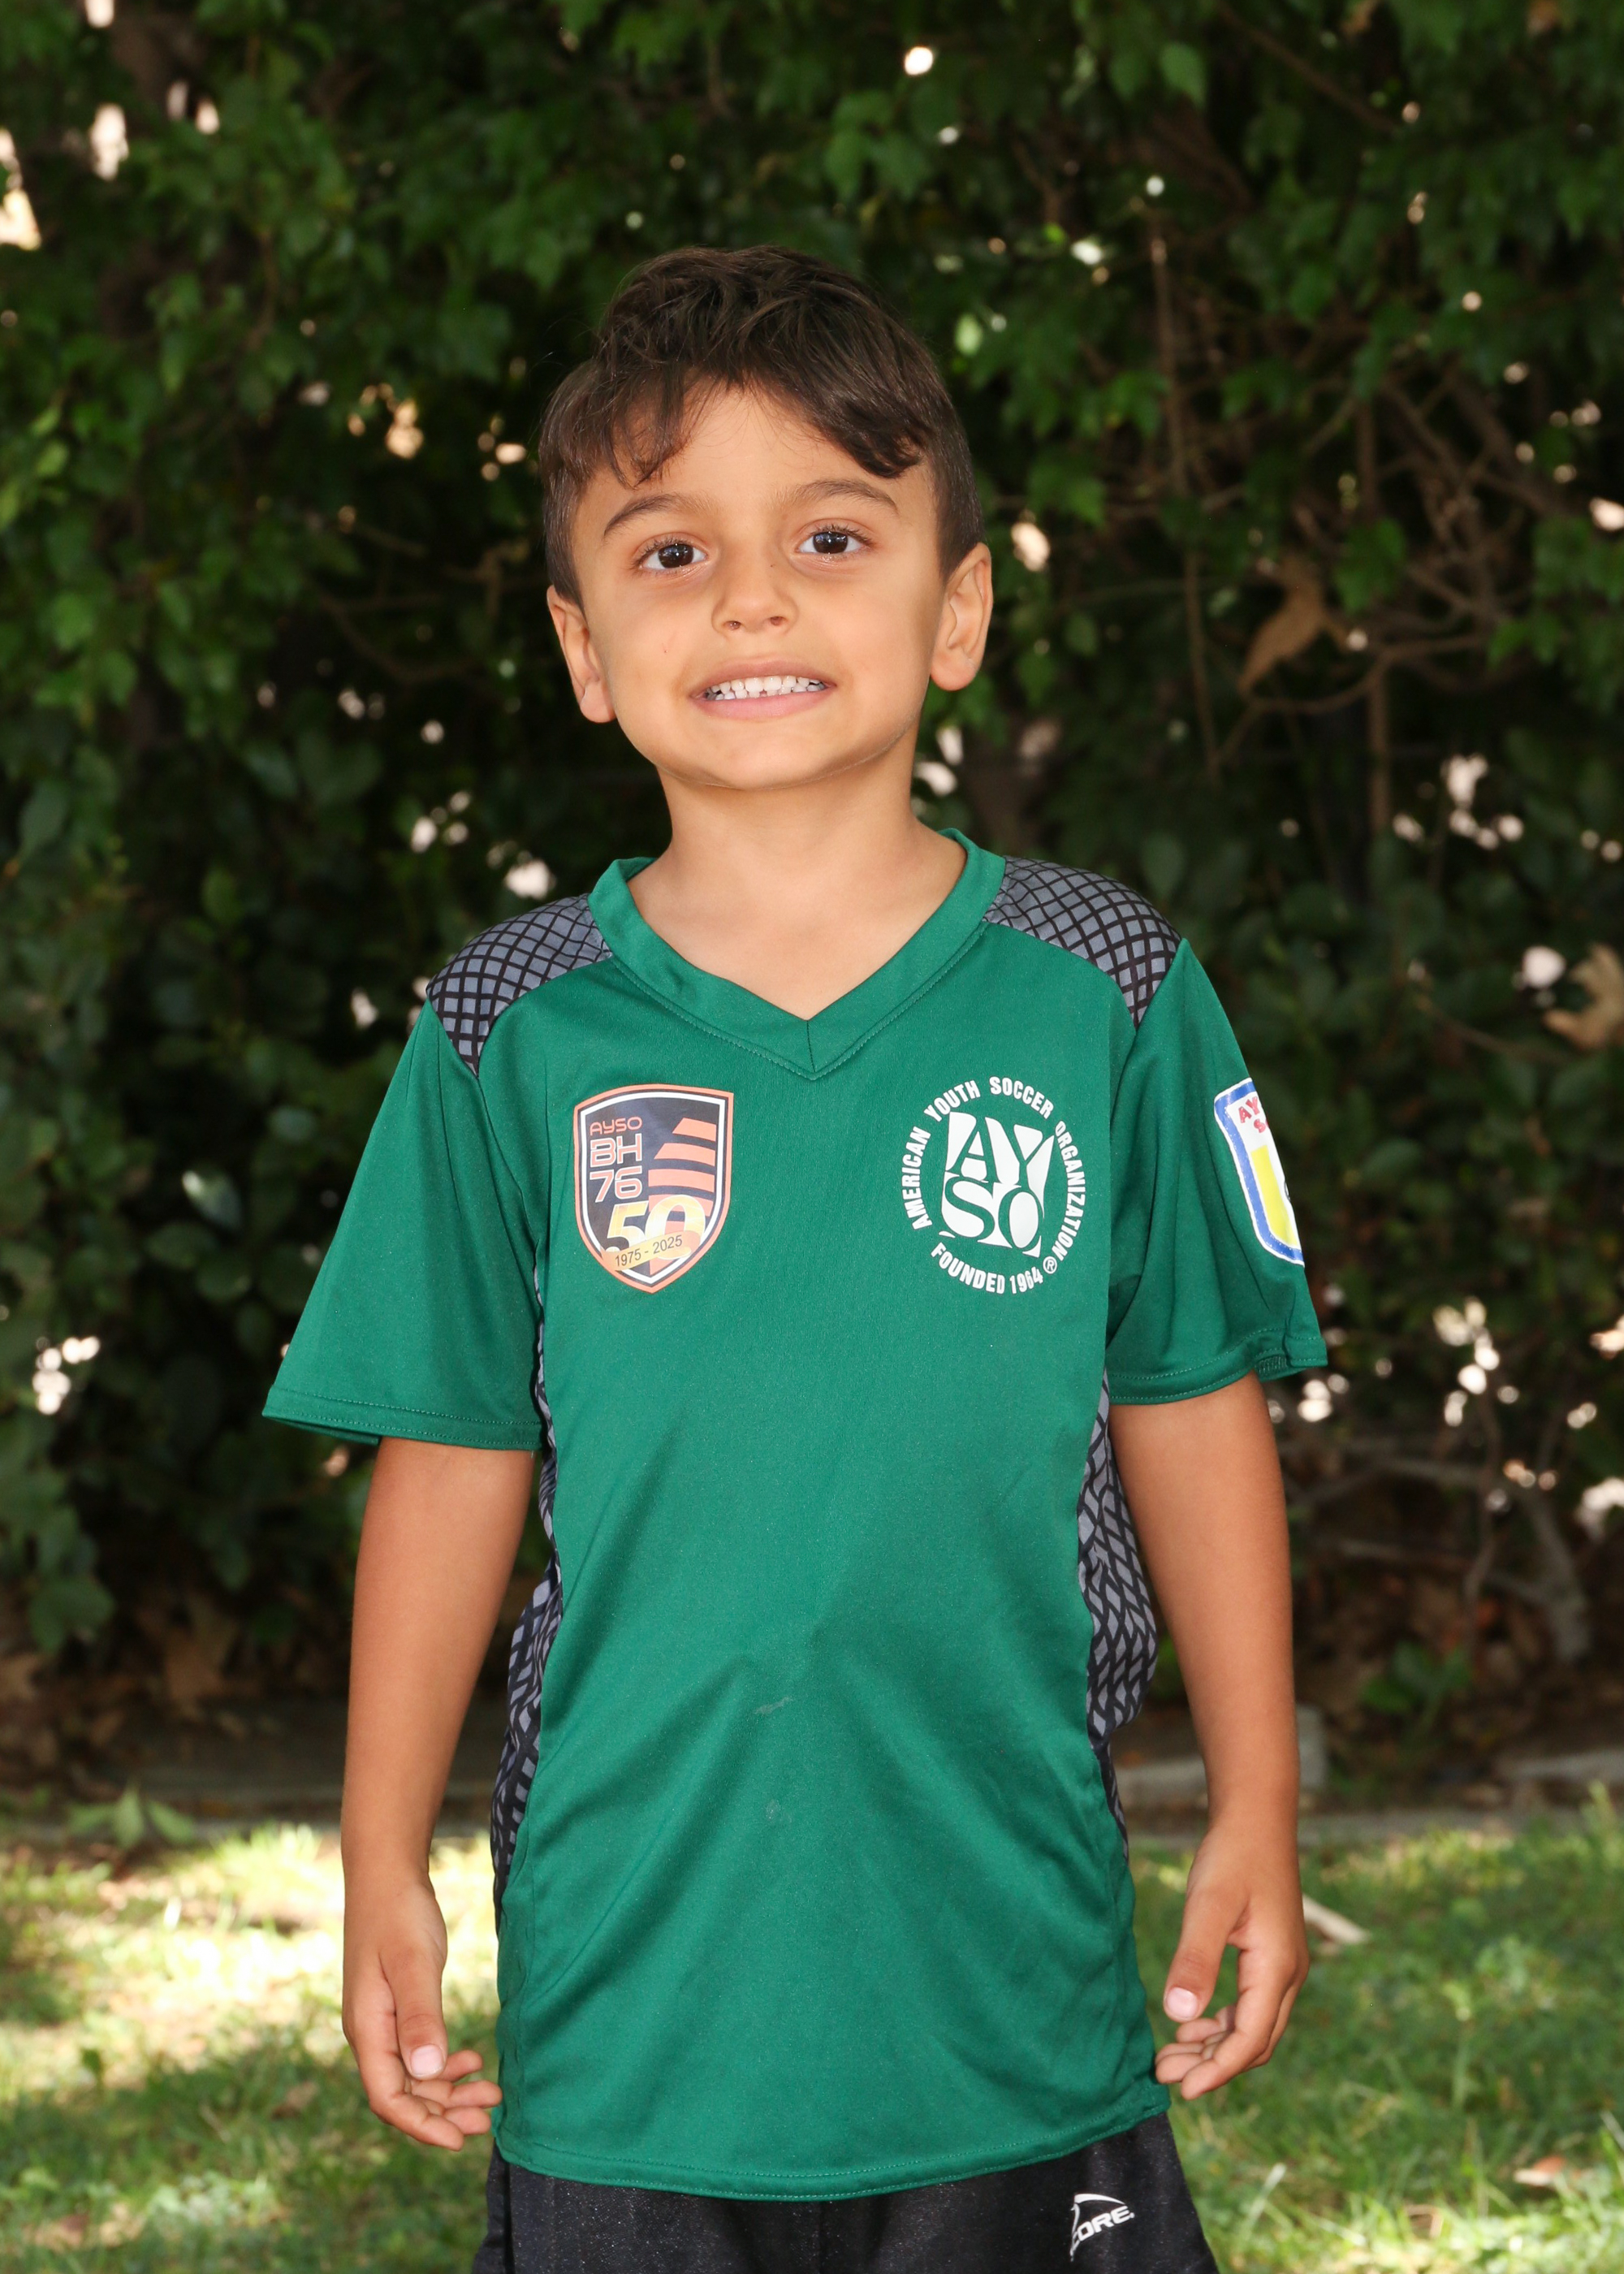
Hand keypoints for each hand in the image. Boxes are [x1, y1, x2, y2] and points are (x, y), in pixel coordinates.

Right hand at [342, 1868, 501, 2148]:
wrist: (386, 1875)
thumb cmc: (398, 1914)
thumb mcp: (414, 1963)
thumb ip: (420, 2016)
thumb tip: (425, 2072)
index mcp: (368, 2030)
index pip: (388, 2099)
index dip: (422, 2126)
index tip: (460, 2139)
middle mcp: (371, 2034)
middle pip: (404, 2095)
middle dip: (444, 2114)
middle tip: (487, 2118)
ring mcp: (382, 2022)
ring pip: (414, 2077)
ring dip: (448, 2091)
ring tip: (489, 2093)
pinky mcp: (397, 2009)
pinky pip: (418, 2053)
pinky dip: (444, 2065)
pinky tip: (471, 2060)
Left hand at [1153, 1814, 1307, 2098]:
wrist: (1257, 1819)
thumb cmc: (1233, 1858)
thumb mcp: (1208, 1906)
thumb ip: (1195, 1959)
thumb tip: (1179, 2017)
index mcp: (1276, 1970)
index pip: (1250, 2041)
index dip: (1217, 2071)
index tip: (1182, 2091)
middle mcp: (1287, 1975)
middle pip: (1254, 2042)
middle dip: (1212, 2065)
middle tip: (1164, 2074)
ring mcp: (1282, 1967)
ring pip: (1252, 2027)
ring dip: (1214, 2046)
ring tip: (1170, 2056)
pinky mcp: (1270, 1956)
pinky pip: (1250, 2007)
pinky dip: (1222, 2024)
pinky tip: (1190, 2025)